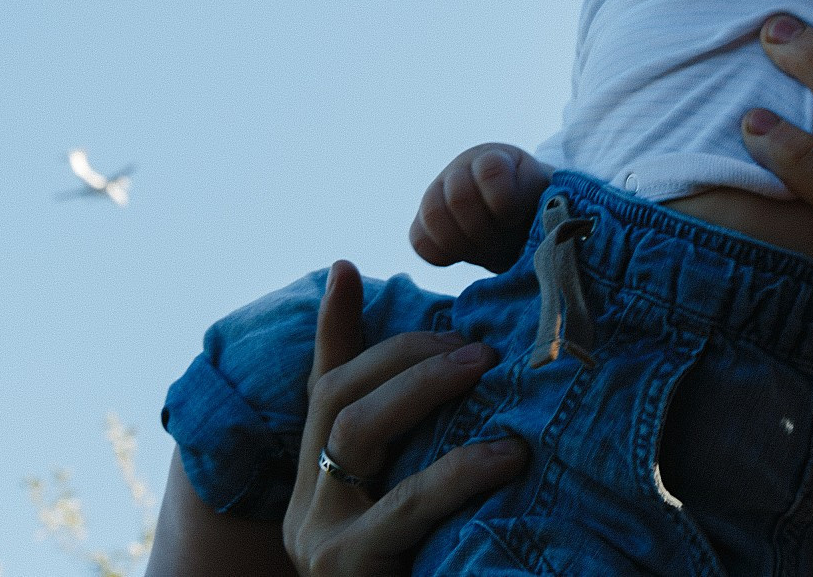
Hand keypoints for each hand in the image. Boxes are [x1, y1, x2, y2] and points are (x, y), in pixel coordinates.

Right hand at [282, 261, 528, 574]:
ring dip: (422, 390)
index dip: (335, 328)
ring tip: (485, 367)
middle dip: (402, 357)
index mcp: (315, 481)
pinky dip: (457, 471)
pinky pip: (406, 506)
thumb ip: (400, 425)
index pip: (321, 387)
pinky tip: (506, 454)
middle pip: (339, 401)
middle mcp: (306, 507)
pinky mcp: (352, 571)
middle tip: (471, 339)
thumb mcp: (406, 496)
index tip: (348, 268)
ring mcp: (323, 542)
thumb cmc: (421, 572)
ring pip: (357, 436)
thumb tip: (385, 311)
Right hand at [408, 144, 550, 272]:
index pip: (490, 171)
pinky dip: (441, 253)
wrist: (521, 220)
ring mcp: (439, 193)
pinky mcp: (424, 222)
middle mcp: (463, 169)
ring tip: (484, 250)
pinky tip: (462, 256)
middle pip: (458, 198)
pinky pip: (419, 240)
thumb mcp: (550, 202)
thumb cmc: (541, 211)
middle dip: (484, 230)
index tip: (517, 218)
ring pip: (433, 215)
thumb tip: (546, 226)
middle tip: (502, 241)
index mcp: (497, 159)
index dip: (504, 206)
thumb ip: (548, 205)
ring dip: (462, 243)